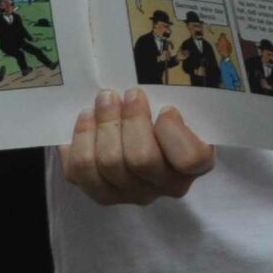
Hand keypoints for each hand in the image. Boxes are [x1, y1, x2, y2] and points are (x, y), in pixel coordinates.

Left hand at [60, 87, 213, 205]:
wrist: (130, 132)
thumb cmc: (158, 113)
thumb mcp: (173, 104)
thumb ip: (171, 97)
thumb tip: (149, 79)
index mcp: (191, 165)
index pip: (190, 160)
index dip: (174, 133)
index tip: (166, 108)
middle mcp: (163, 186)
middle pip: (142, 160)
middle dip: (131, 120)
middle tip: (127, 94)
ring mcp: (130, 193)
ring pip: (109, 164)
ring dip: (104, 124)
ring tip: (104, 99)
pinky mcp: (99, 192)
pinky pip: (81, 170)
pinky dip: (81, 139)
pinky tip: (86, 117)